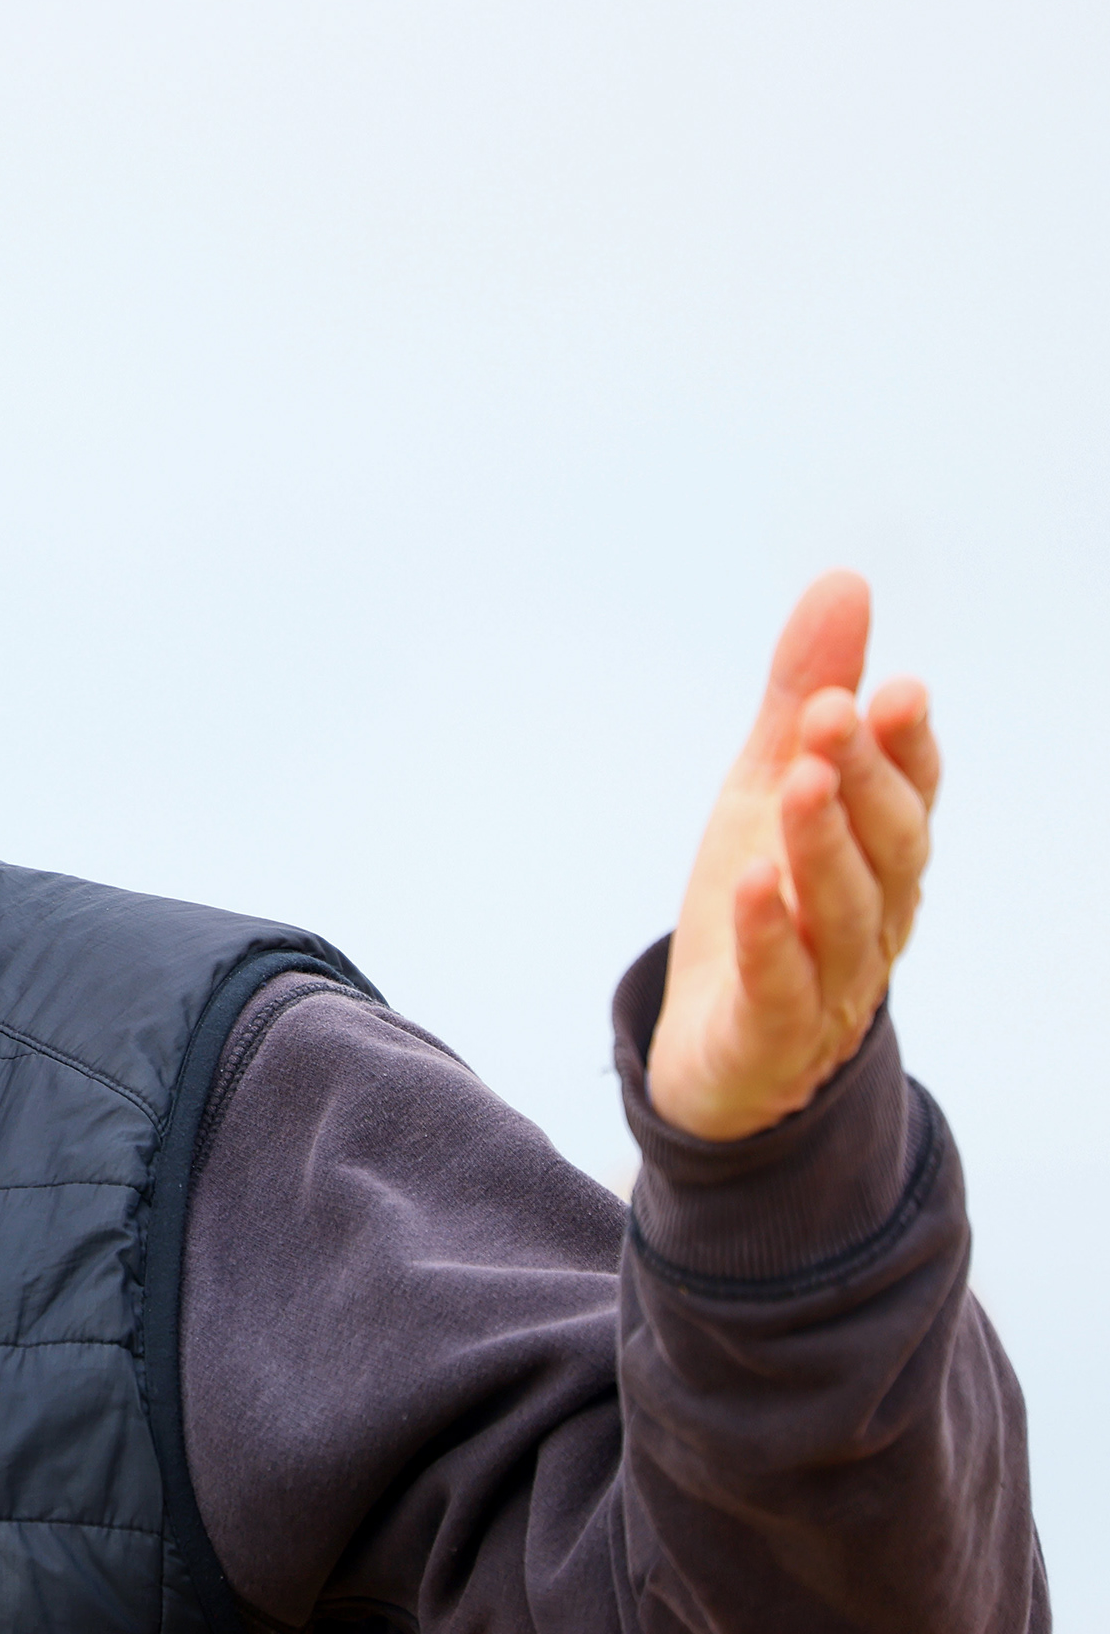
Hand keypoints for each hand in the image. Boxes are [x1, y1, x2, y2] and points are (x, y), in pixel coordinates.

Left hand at [648, 572, 940, 1141]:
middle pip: (886, 845)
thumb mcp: (769, 788)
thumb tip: (846, 580)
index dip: (908, 748)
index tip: (896, 689)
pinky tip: (754, 884)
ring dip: (823, 842)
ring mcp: (829, 979)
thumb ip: (805, 694)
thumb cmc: (762, 905)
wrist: (721, 1054)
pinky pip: (780, 982)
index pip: (911, 795)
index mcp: (879, 856)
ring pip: (844, 909)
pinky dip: (771, 933)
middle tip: (836, 714)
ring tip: (799, 779)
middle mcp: (872, 916)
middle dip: (867, 778)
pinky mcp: (772, 1031)